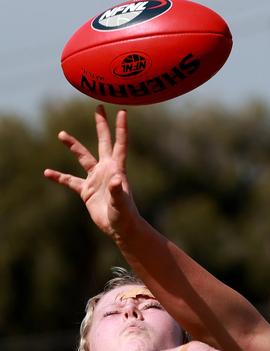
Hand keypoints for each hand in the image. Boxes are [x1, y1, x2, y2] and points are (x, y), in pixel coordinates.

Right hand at [43, 106, 136, 241]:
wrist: (120, 228)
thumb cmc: (125, 216)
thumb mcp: (121, 203)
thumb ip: (117, 191)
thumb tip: (115, 180)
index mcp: (116, 169)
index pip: (119, 144)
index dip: (121, 128)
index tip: (123, 112)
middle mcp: (106, 169)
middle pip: (103, 142)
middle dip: (101, 125)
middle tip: (99, 107)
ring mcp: (95, 179)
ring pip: (83, 157)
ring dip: (73, 146)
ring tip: (61, 134)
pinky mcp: (86, 190)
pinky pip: (70, 181)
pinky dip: (59, 177)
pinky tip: (47, 173)